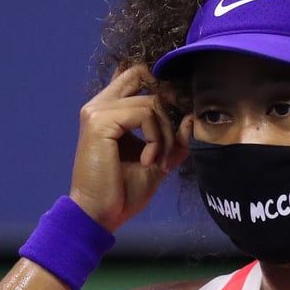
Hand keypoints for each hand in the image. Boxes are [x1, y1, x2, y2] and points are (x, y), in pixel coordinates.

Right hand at [68, 64, 190, 230]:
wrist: (100, 215)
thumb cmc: (123, 191)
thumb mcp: (158, 160)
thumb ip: (175, 138)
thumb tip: (192, 117)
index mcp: (109, 110)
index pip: (137, 74)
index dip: (163, 88)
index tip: (178, 118)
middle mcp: (100, 104)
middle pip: (147, 78)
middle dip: (170, 109)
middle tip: (174, 142)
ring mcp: (97, 110)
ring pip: (152, 102)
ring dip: (167, 134)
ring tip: (160, 161)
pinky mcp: (100, 121)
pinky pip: (145, 114)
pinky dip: (157, 139)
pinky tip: (149, 161)